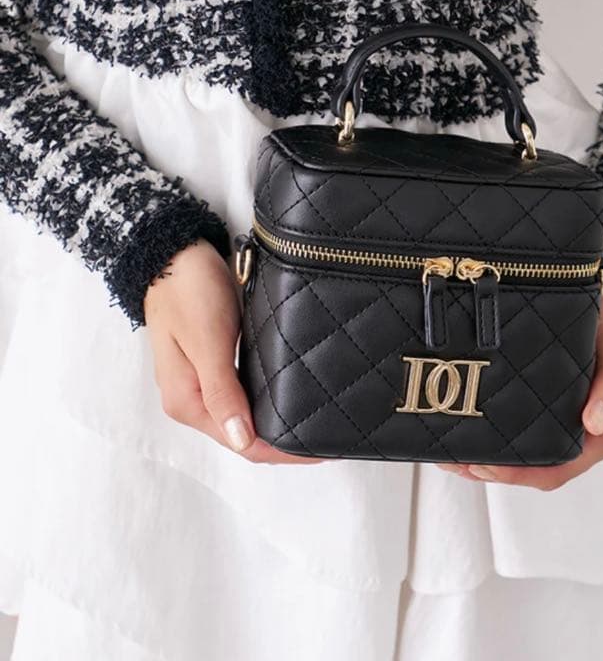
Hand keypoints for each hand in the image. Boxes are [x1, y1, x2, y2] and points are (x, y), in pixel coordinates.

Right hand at [144, 238, 322, 464]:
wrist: (172, 253)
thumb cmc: (188, 291)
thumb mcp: (208, 340)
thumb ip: (221, 391)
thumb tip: (242, 440)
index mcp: (187, 402)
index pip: (242, 443)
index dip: (282, 451)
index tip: (319, 449)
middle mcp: (192, 399)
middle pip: (244, 434)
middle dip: (283, 442)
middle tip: (328, 435)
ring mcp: (201, 382)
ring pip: (245, 415)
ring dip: (276, 422)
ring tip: (316, 421)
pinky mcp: (213, 362)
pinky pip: (243, 392)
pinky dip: (266, 399)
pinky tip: (290, 394)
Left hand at [437, 290, 602, 489]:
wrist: (598, 307)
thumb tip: (596, 424)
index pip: (559, 468)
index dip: (521, 475)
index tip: (486, 465)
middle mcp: (580, 438)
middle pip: (533, 471)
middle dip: (493, 471)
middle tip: (457, 461)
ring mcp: (559, 427)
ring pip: (520, 460)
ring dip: (484, 462)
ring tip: (449, 455)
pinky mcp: (541, 414)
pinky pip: (515, 437)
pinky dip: (487, 443)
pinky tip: (459, 438)